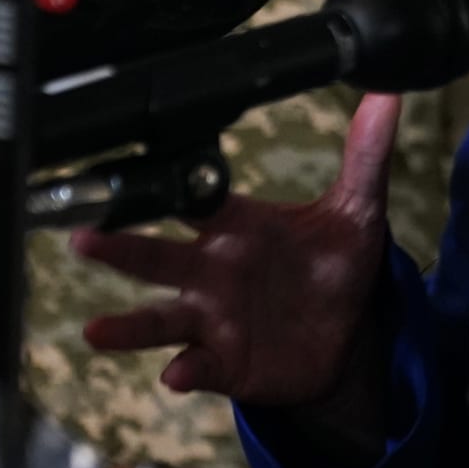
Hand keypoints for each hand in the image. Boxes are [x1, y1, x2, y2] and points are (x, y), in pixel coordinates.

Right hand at [73, 93, 400, 405]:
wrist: (347, 337)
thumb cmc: (335, 267)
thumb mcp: (357, 211)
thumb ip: (365, 155)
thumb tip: (386, 94)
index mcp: (237, 226)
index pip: (195, 199)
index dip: (172, 186)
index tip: (138, 169)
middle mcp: (211, 270)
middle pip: (157, 255)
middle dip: (120, 246)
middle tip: (82, 237)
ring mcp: (212, 318)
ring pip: (160, 317)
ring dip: (128, 325)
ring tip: (97, 330)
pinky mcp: (224, 362)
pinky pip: (198, 366)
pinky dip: (186, 370)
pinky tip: (177, 373)